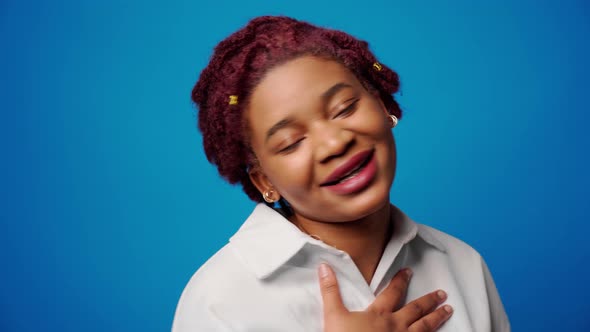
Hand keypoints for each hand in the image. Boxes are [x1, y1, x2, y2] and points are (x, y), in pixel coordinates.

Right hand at [318, 263, 452, 331]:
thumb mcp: (333, 315)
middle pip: (415, 310)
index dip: (400, 281)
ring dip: (437, 318)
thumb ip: (330, 291)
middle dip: (428, 300)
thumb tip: (325, 267)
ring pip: (425, 328)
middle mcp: (395, 327)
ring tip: (448, 310)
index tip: (409, 271)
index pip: (392, 293)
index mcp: (378, 314)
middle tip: (442, 293)